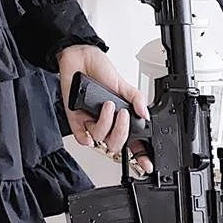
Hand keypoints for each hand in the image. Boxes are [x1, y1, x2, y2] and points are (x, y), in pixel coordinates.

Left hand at [56, 44, 152, 173]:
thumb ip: (137, 98)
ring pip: (99, 137)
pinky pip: (79, 135)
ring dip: (105, 123)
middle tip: (123, 114)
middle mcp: (107, 122)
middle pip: (116, 144)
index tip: (147, 163)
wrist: (80, 58)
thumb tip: (144, 113)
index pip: (133, 141)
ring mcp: (91, 120)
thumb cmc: (100, 70)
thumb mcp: (123, 84)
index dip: (140, 155)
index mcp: (121, 117)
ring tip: (108, 105)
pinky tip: (87, 132)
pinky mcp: (75, 118)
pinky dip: (84, 137)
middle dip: (121, 132)